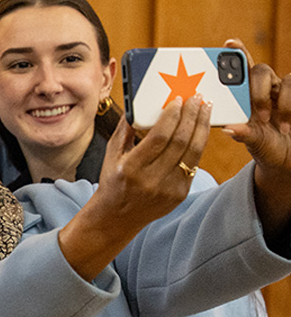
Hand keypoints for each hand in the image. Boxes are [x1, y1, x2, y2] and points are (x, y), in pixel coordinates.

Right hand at [59, 94, 211, 279]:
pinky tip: (200, 131)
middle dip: (192, 116)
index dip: (173, 116)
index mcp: (131, 168)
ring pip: (193, 152)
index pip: (160, 137)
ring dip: (202, 127)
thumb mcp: (111, 155)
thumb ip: (124, 130)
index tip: (179, 100)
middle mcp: (151, 180)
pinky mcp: (179, 194)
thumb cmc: (113, 182)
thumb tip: (138, 105)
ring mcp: (168, 189)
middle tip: (197, 99)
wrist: (116, 217)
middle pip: (180, 141)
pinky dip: (199, 144)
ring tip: (205, 110)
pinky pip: (194, 164)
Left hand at [222, 39, 290, 236]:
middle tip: (255, 110)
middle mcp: (263, 90)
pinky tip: (286, 124)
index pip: (239, 71)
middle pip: (259, 71)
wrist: (287, 158)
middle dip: (255, 89)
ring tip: (272, 122)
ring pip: (279, 79)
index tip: (228, 43)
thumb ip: (243, 133)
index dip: (235, 54)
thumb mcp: (253, 141)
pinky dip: (289, 105)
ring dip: (274, 101)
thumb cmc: (266, 146)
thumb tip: (227, 128)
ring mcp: (282, 91)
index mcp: (244, 97)